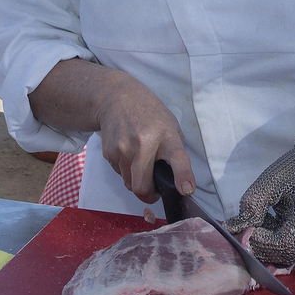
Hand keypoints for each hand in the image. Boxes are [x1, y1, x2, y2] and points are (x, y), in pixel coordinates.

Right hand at [94, 74, 194, 203]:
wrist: (117, 98)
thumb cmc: (149, 115)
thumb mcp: (170, 126)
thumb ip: (175, 151)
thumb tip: (178, 180)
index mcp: (167, 137)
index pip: (177, 158)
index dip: (182, 176)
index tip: (186, 190)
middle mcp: (144, 143)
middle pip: (142, 186)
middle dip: (149, 195)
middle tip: (154, 192)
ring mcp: (123, 148)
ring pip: (129, 184)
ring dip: (136, 182)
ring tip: (140, 164)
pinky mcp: (109, 153)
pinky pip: (119, 175)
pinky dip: (125, 171)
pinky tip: (128, 154)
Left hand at [228, 126, 294, 264]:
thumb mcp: (271, 179)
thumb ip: (252, 204)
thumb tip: (233, 229)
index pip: (287, 243)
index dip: (262, 242)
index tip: (246, 228)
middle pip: (289, 255)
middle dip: (263, 245)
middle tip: (248, 227)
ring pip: (292, 256)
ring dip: (271, 244)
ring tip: (264, 220)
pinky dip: (281, 243)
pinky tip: (275, 223)